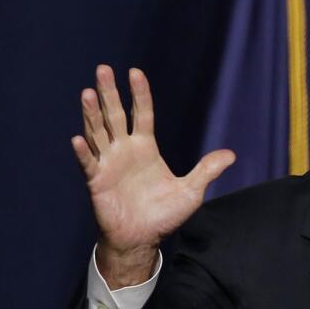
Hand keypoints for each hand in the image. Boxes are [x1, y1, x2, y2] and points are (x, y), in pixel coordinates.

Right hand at [72, 65, 234, 287]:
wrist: (142, 239)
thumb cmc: (164, 215)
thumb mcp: (191, 191)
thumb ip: (207, 170)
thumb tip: (231, 155)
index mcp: (145, 147)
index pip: (142, 114)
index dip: (139, 94)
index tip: (135, 72)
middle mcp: (124, 150)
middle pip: (115, 115)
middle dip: (109, 93)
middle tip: (103, 69)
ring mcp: (108, 164)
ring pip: (98, 133)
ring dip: (91, 114)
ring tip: (87, 93)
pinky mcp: (96, 182)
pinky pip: (88, 164)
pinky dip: (84, 152)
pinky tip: (78, 139)